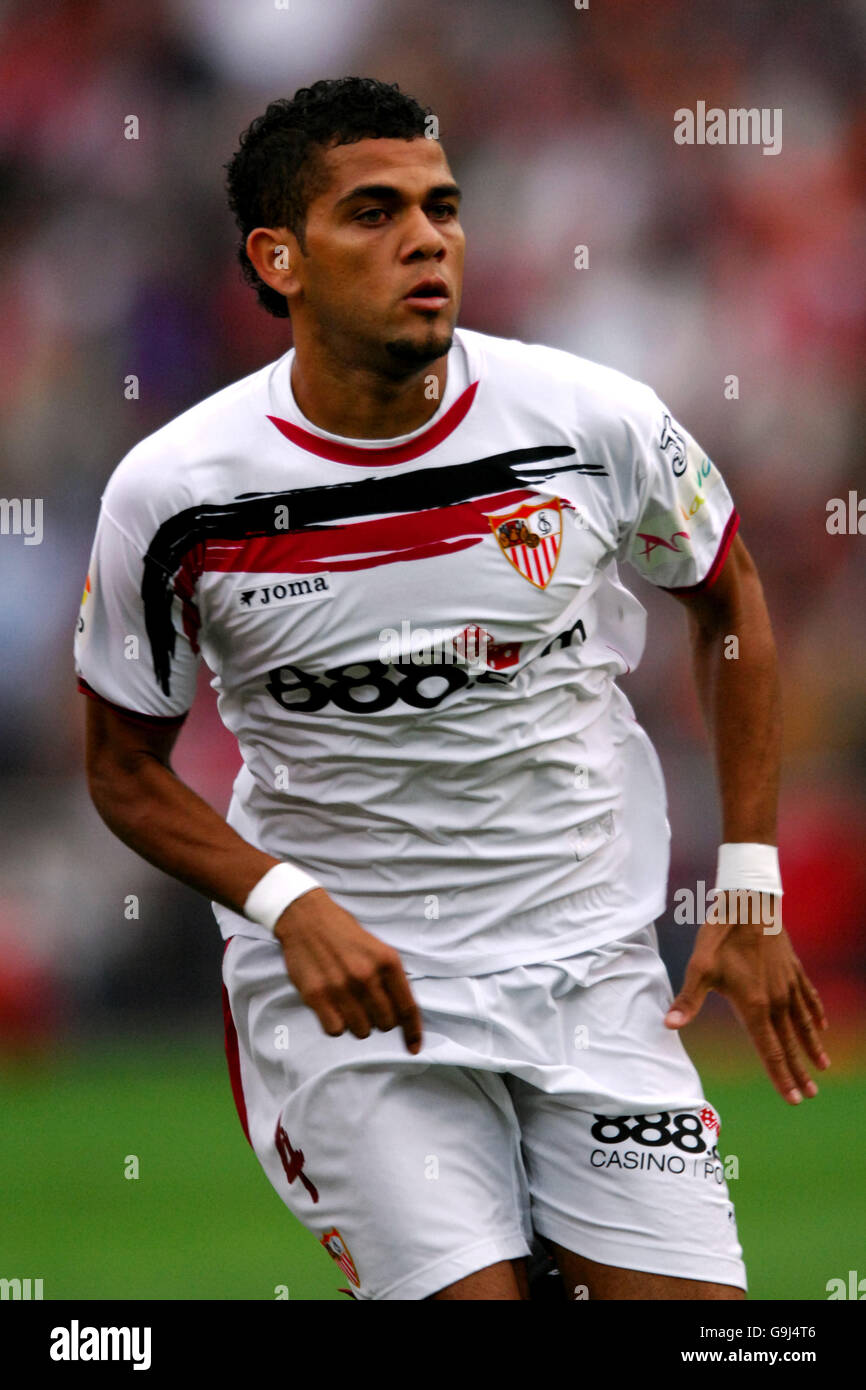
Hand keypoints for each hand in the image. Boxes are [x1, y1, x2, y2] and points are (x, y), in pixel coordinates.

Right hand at [274, 888, 422, 1054]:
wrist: (307, 918)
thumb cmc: (344, 934)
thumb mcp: (378, 948)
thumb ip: (390, 979)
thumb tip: (401, 1015)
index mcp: (387, 962)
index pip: (407, 1008)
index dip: (413, 1032)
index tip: (414, 1048)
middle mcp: (367, 975)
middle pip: (385, 1024)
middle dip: (379, 1020)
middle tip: (367, 1005)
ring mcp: (341, 987)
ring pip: (361, 1031)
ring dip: (357, 1023)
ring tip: (348, 1003)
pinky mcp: (317, 996)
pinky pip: (336, 1030)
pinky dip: (336, 1024)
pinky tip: (332, 1008)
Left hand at [664, 898, 828, 1104]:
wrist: (749, 902)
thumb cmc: (721, 934)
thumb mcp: (699, 967)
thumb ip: (688, 1000)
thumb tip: (669, 1025)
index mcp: (754, 1006)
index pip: (770, 1050)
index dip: (781, 1077)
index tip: (793, 1099)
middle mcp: (776, 1000)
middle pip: (790, 1043)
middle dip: (799, 1071)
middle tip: (810, 1094)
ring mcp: (788, 985)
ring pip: (803, 1023)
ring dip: (812, 1046)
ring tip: (822, 1066)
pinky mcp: (793, 970)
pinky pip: (808, 998)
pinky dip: (815, 1014)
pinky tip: (821, 1025)